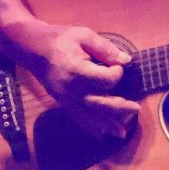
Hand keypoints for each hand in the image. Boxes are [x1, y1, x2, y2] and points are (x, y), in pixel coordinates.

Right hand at [21, 22, 137, 139]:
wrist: (32, 48)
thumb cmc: (58, 38)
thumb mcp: (82, 34)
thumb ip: (105, 48)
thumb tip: (126, 60)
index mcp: (76, 70)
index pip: (105, 79)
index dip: (117, 72)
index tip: (118, 65)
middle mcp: (71, 89)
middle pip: (100, 104)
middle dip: (121, 108)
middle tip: (136, 109)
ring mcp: (65, 98)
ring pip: (90, 117)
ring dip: (108, 125)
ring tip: (123, 132)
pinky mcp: (61, 102)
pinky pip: (78, 119)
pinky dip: (91, 128)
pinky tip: (102, 135)